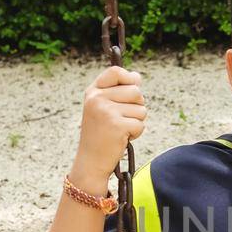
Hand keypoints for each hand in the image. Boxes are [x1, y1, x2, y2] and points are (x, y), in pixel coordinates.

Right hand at [75, 66, 146, 181]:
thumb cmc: (100, 134)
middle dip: (136, 106)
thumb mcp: (102, 108)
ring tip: (120, 129)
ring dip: (136, 121)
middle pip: (135, 91)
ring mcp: (106, 111)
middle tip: (122, 119)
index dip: (129, 78)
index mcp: (93, 92)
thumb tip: (137, 76)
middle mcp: (97, 99)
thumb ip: (118, 91)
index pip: (115, 71)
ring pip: (141, 108)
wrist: (90, 161)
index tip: (131, 88)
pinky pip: (140, 124)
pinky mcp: (117, 125)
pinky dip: (136, 133)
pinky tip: (122, 138)